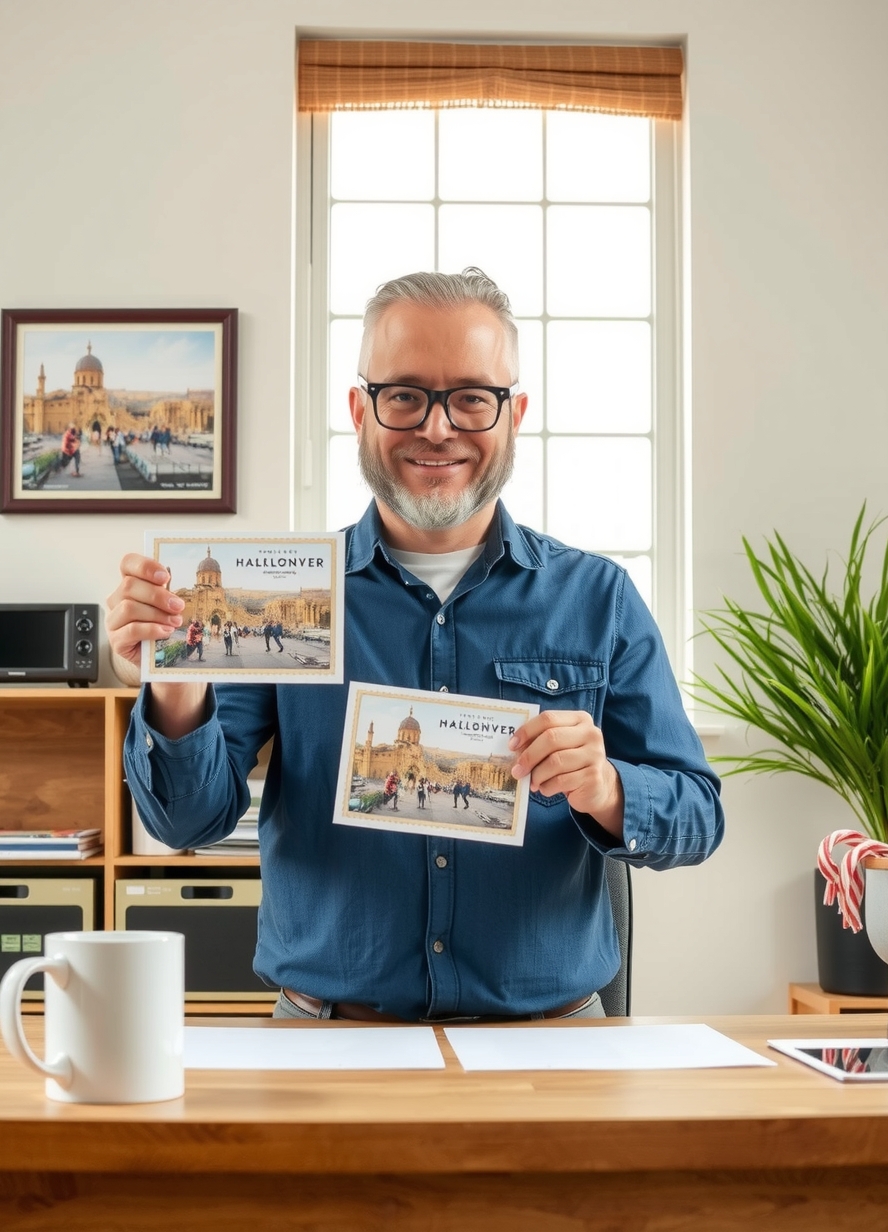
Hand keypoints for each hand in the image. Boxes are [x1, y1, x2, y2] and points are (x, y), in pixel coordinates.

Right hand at [105, 554, 185, 669]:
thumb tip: (177, 591)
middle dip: (158, 595)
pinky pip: (131, 630)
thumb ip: (166, 594)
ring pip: (129, 607)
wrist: (157, 657)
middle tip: (178, 606)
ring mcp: (113, 620)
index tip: (165, 577)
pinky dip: (152, 629)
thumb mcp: (165, 606)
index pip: (127, 563)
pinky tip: (165, 632)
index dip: (145, 566)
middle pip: (129, 586)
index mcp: (129, 585)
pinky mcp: (116, 640)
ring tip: (174, 622)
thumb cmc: (161, 626)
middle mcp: (116, 600)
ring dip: (156, 614)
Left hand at [509, 710, 624, 838]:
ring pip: (555, 762)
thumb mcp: (559, 746)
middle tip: (517, 770)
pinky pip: (561, 781)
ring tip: (532, 782)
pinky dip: (547, 787)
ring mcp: (595, 755)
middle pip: (551, 739)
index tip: (512, 746)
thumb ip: (541, 741)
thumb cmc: (571, 762)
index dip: (526, 731)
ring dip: (537, 775)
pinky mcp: (594, 776)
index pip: (548, 719)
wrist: (599, 786)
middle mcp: (591, 734)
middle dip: (529, 756)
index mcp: (580, 719)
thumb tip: (515, 748)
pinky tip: (545, 788)